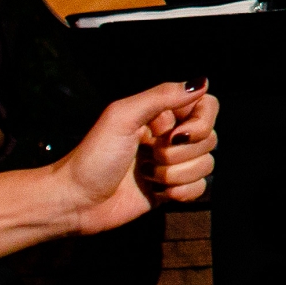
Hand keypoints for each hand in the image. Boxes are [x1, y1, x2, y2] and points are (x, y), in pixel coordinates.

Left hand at [58, 82, 216, 232]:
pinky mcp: (171, 189)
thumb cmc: (93, 157)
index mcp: (160, 115)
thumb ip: (161, 96)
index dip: (200, 123)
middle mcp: (170, 136)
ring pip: (206, 165)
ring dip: (175, 174)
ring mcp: (172, 164)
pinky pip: (199, 188)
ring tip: (146, 175)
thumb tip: (201, 83)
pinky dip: (180, 192)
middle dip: (179, 153)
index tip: (173, 134)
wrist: (75, 201)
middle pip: (210, 139)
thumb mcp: (123, 117)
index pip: (207, 107)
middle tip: (148, 155)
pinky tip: (156, 191)